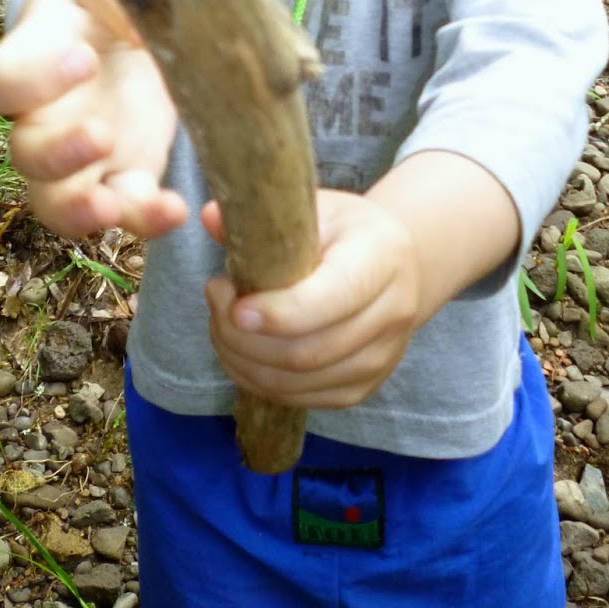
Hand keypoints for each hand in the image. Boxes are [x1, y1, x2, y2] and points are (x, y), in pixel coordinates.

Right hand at [0, 0, 184, 238]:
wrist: (152, 15)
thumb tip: (147, 12)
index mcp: (36, 53)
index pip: (3, 80)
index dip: (32, 80)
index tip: (83, 58)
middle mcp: (46, 113)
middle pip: (24, 154)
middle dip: (58, 155)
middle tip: (102, 136)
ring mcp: (82, 153)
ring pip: (55, 201)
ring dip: (80, 211)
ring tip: (114, 205)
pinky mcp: (125, 176)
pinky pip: (121, 212)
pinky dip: (144, 220)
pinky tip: (176, 209)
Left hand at [201, 190, 420, 409]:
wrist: (400, 267)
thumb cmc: (347, 232)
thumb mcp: (315, 208)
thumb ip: (264, 217)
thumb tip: (208, 217)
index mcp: (383, 256)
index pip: (332, 297)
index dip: (278, 312)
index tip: (234, 305)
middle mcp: (393, 311)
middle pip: (308, 351)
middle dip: (246, 338)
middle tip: (216, 305)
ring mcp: (382, 357)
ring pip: (300, 382)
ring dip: (245, 362)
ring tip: (222, 326)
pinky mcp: (364, 386)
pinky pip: (303, 399)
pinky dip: (260, 382)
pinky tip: (240, 352)